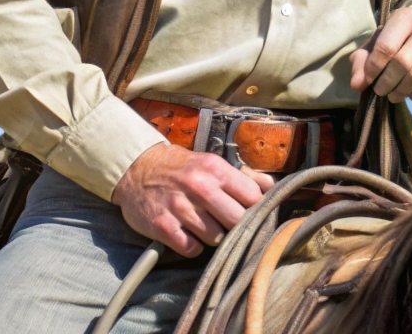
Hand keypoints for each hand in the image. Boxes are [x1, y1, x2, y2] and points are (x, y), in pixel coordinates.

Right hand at [111, 142, 272, 256]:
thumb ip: (244, 176)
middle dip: (237, 226)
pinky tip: (188, 234)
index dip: (256, 208)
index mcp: (215, 169)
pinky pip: (191, 248)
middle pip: (237, 220)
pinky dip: (193, 246)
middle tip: (229, 224)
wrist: (137, 168)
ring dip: (213, 237)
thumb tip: (273, 187)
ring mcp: (180, 208)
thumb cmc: (182, 168)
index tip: (252, 212)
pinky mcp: (163, 226)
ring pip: (215, 238)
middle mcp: (199, 187)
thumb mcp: (212, 163)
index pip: (253, 196)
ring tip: (205, 226)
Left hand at [349, 7, 411, 102]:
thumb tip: (357, 85)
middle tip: (379, 90)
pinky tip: (410, 93)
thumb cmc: (400, 38)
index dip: (373, 68)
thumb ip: (362, 61)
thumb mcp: (378, 42)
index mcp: (406, 17)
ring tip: (392, 94)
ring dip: (400, 92)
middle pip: (402, 63)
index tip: (368, 80)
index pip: (386, 47)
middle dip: (385, 83)